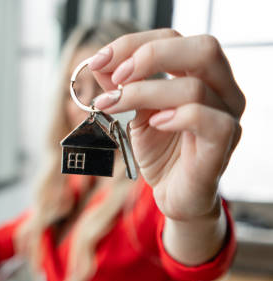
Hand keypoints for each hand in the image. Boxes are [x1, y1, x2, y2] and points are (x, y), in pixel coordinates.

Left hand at [89, 29, 244, 221]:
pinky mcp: (221, 145)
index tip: (99, 60)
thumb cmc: (160, 152)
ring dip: (144, 93)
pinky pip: (208, 120)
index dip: (134, 44)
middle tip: (115, 77)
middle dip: (151, 56)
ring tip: (116, 105)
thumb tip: (99, 63)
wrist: (172, 195)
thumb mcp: (134, 114)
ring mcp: (227, 117)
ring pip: (195, 87)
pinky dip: (176, 117)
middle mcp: (223, 90)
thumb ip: (122, 87)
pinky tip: (153, 124)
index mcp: (202, 75)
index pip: (175, 39)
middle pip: (202, 48)